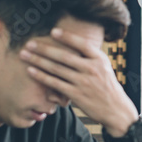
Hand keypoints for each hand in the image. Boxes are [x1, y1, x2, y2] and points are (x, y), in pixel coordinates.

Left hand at [19, 28, 137, 136]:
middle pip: (64, 56)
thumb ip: (91, 57)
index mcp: (99, 59)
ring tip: (25, 54)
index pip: (82, 44)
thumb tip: (74, 43)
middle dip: (44, 48)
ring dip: (38, 60)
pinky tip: (31, 71)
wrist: (116, 110)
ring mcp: (83, 82)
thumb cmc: (107, 87)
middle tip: (30, 43)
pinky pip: (55, 83)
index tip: (53, 31)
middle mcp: (91, 69)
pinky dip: (41, 76)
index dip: (67, 37)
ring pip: (56, 69)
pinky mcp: (76, 95)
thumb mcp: (105, 68)